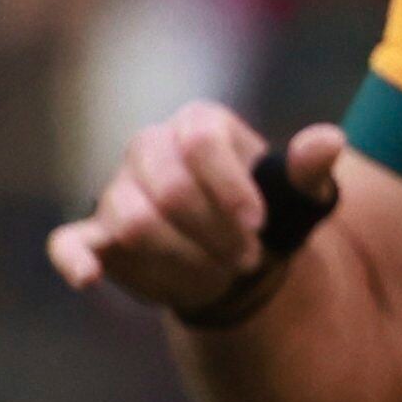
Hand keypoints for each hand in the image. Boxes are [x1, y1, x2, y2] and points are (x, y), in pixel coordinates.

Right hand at [50, 104, 338, 320]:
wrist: (234, 254)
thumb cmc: (267, 214)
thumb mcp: (299, 194)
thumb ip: (310, 168)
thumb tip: (330, 141)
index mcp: (197, 124)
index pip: (200, 143)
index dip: (231, 191)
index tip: (258, 227)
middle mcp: (148, 148)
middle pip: (169, 191)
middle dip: (214, 236)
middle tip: (245, 259)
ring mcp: (117, 191)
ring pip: (137, 225)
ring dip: (185, 261)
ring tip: (216, 273)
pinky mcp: (97, 235)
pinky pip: (70, 242)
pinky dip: (76, 259)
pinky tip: (87, 276)